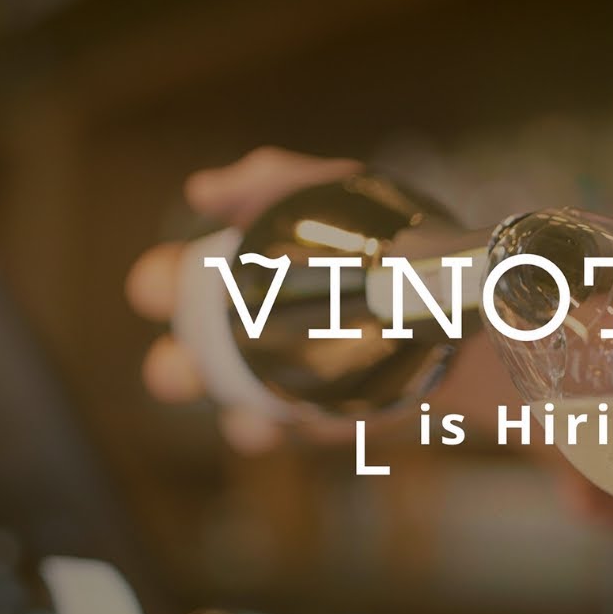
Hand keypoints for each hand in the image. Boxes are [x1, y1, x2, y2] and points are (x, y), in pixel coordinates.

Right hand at [126, 147, 364, 452]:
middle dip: (172, 370)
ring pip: (240, 410)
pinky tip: (306, 424)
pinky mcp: (336, 413)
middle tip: (181, 369)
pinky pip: (307, 434)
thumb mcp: (333, 186)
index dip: (156, 284)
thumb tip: (202, 191)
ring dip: (234, 418)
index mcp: (239, 276)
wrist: (456, 280)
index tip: (158, 289)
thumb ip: (272, 179)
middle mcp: (252, 331)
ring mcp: (290, 379)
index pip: (174, 282)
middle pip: (189, 360)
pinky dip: (304, 433)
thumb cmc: (388, 229)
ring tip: (248, 421)